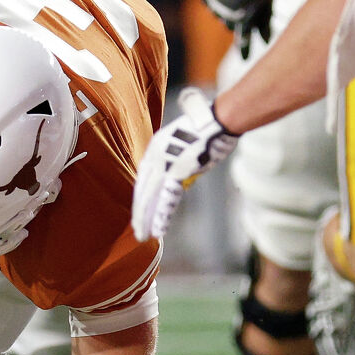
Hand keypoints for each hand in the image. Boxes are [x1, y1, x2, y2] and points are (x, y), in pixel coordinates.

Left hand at [131, 88, 238, 241]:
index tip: (139, 210)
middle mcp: (156, 155)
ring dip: (146, 218)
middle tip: (137, 229)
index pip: (144, 177)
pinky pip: (167, 198)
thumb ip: (178, 154)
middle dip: (140, 211)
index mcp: (156, 146)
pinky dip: (162, 215)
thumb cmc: (207, 125)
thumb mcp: (186, 137)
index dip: (141, 196)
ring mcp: (165, 163)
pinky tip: (157, 229)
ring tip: (143, 235)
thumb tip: (180, 170)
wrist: (217, 119)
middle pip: (144, 189)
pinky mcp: (177, 172)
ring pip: (150, 197)